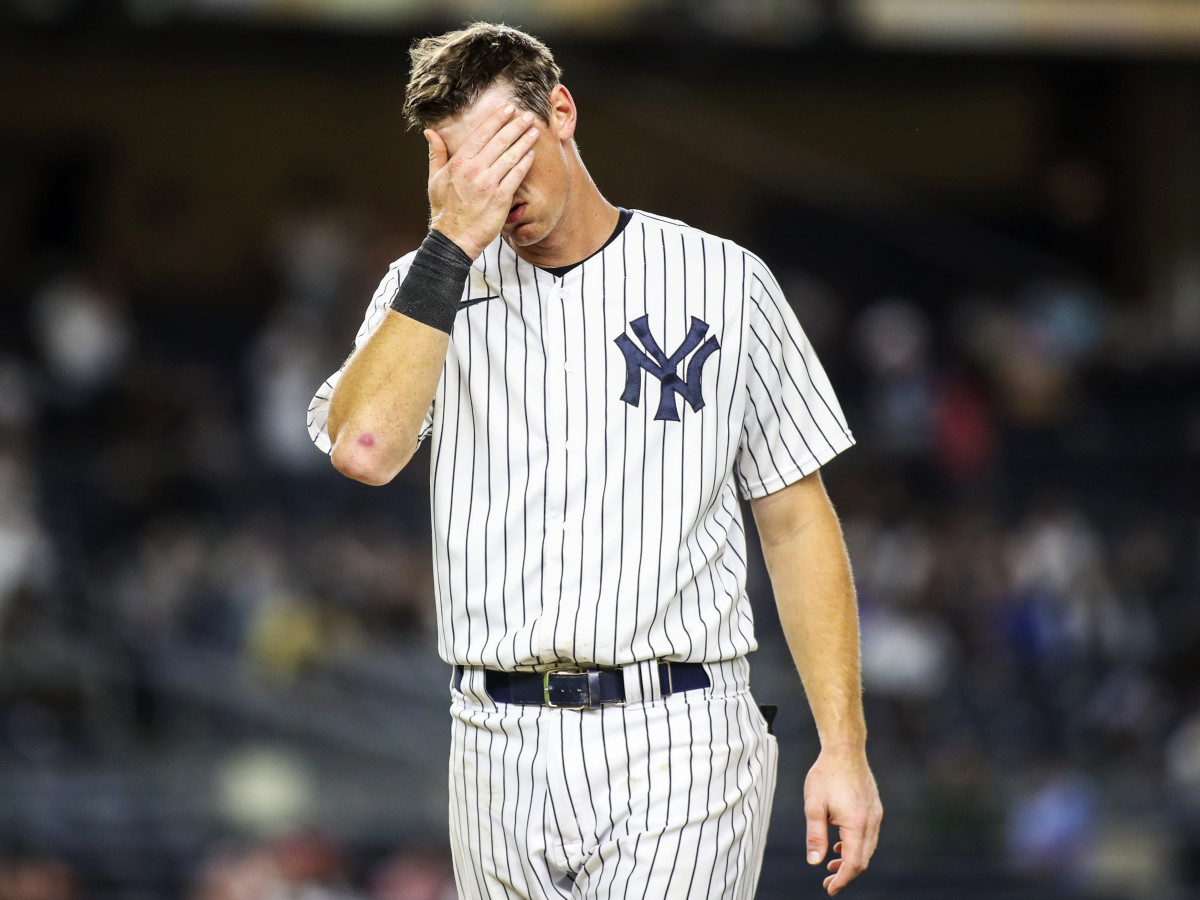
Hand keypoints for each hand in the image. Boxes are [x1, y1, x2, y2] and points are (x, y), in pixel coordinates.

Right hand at [425, 104, 539, 259]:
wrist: (454, 239)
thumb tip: (430, 131)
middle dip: (516, 126)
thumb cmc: (444, 210)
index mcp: (458, 162)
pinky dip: (525, 163)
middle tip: (528, 115)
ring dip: (524, 141)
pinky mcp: (500, 198)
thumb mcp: (434, 179)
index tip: (509, 109)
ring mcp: (488, 184)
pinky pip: (516, 176)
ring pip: (511, 156)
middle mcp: (474, 170)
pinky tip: (531, 154)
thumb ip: (436, 153)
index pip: (482, 134)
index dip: (497, 119)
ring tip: (534, 130)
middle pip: (500, 141)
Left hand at [804, 745, 882, 895]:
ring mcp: (875, 814)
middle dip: (846, 873)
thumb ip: (815, 836)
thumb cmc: (826, 775)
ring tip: (832, 863)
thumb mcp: (813, 806)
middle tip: (828, 880)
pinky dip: (856, 845)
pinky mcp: (874, 807)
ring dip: (851, 859)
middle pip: (862, 859)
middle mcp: (871, 822)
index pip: (853, 863)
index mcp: (856, 825)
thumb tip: (814, 861)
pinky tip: (840, 844)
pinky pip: (869, 835)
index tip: (829, 889)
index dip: (842, 880)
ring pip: (867, 848)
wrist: (844, 749)